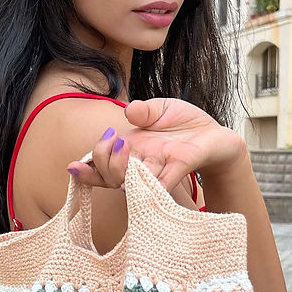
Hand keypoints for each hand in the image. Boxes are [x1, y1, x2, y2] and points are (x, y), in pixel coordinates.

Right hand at [67, 97, 247, 191]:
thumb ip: (143, 110)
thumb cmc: (186, 125)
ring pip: (132, 180)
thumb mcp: (161, 108)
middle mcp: (142, 163)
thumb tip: (128, 112)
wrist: (216, 134)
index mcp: (132, 149)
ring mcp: (160, 167)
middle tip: (112, 138)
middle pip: (112, 175)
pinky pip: (163, 181)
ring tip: (121, 146)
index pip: (103, 166)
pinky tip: (138, 180)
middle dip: (102, 160)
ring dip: (121, 170)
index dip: (87, 170)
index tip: (74, 167)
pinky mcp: (181, 166)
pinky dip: (150, 183)